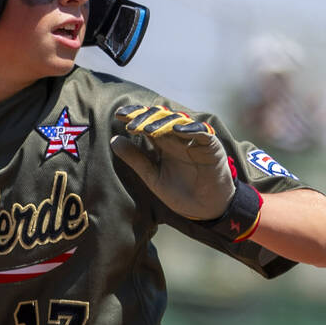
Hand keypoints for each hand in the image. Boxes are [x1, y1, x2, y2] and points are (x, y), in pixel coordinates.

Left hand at [111, 103, 233, 220]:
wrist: (205, 210)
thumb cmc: (180, 193)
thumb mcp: (153, 177)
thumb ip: (135, 159)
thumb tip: (113, 140)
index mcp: (163, 143)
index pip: (148, 122)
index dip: (135, 115)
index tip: (119, 114)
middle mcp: (178, 138)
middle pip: (161, 118)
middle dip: (145, 118)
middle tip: (131, 124)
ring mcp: (194, 140)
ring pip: (179, 122)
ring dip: (163, 123)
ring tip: (148, 128)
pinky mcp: (211, 146)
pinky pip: (202, 133)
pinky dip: (190, 129)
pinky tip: (177, 129)